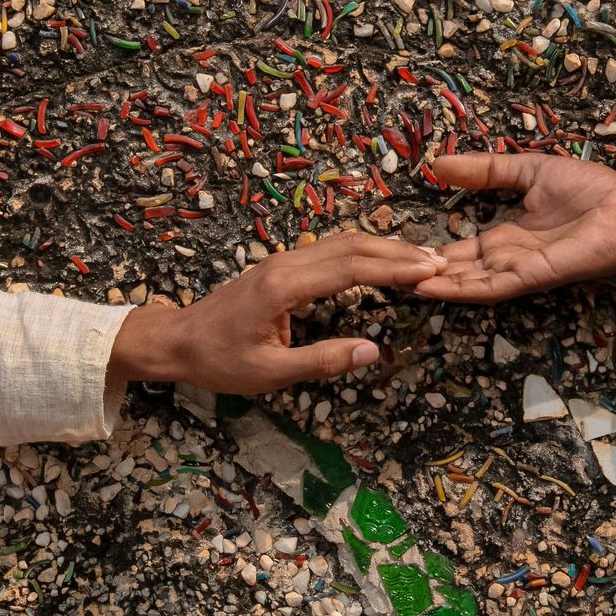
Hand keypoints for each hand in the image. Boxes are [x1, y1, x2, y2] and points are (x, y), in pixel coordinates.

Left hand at [110, 233, 446, 392]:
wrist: (176, 341)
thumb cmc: (219, 360)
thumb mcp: (269, 373)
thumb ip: (322, 361)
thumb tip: (371, 351)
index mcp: (284, 287)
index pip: (351, 267)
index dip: (393, 267)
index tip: (429, 271)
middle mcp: (286, 265)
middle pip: (352, 245)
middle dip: (398, 250)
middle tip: (438, 260)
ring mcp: (283, 261)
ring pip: (342, 242)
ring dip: (383, 247)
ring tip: (420, 257)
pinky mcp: (282, 266)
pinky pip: (330, 249)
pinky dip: (363, 251)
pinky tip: (381, 259)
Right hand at [414, 153, 615, 302]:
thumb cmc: (591, 191)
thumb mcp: (527, 170)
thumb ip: (485, 170)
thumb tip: (438, 163)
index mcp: (506, 237)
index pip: (458, 251)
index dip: (427, 252)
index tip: (394, 253)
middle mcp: (507, 259)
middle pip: (456, 272)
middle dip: (421, 274)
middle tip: (381, 275)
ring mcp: (519, 271)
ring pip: (466, 284)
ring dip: (433, 285)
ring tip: (394, 284)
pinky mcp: (534, 276)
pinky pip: (491, 287)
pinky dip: (460, 289)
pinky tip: (430, 287)